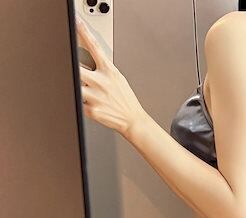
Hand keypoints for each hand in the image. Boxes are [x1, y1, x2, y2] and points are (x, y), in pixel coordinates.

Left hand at [75, 14, 144, 135]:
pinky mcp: (91, 110)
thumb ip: (104, 69)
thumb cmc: (125, 100)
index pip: (95, 47)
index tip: (77, 25)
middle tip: (69, 66)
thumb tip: (88, 62)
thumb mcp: (118, 78)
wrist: (132, 120)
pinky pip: (77, 102)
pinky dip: (78, 102)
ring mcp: (95, 97)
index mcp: (109, 71)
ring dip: (75, 86)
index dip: (84, 33)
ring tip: (83, 90)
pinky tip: (85, 103)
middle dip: (72, 67)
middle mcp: (101, 82)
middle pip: (77, 67)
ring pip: (74, 85)